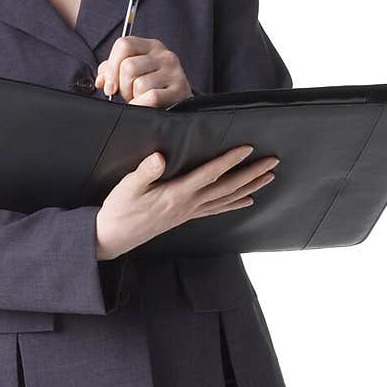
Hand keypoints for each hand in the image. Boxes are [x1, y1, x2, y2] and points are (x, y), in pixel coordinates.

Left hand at [94, 36, 192, 107]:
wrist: (179, 105)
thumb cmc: (153, 87)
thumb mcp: (134, 73)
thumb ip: (113, 71)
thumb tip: (100, 80)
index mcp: (151, 46)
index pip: (123, 45)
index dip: (111, 67)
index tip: (109, 85)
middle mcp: (164, 55)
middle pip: (128, 66)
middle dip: (122, 86)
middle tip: (129, 94)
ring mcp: (174, 71)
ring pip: (138, 84)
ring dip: (134, 97)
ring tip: (141, 99)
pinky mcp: (179, 90)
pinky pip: (151, 97)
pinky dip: (142, 105)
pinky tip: (145, 107)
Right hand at [95, 145, 280, 261]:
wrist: (114, 238)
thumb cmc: (119, 210)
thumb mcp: (127, 187)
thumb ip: (145, 172)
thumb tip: (159, 157)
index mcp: (176, 194)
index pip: (209, 174)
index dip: (229, 160)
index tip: (247, 148)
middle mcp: (188, 205)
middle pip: (227, 188)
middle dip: (251, 174)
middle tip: (272, 161)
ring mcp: (189, 212)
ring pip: (227, 199)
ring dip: (250, 187)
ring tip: (269, 177)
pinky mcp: (185, 217)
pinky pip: (216, 210)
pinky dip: (234, 204)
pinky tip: (248, 200)